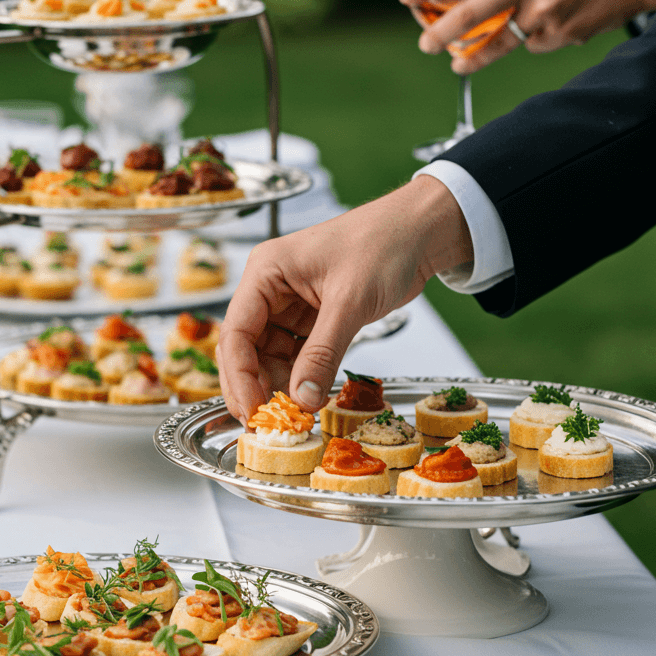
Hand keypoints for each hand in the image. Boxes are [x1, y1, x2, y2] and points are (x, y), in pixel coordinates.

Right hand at [217, 176, 470, 423]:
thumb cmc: (383, 244)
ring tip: (292, 415)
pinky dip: (301, 377)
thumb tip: (301, 399)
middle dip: (253, 385)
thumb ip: (323, 353)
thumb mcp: (349, 302)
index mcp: (266, 271)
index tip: (252, 409)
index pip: (236, 330)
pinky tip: (309, 397)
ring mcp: (291, 304)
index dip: (239, 375)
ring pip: (270, 355)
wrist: (419, 232)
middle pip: (246, 347)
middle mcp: (271, 288)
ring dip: (279, 385)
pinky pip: (297, 354)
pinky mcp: (313, 317)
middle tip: (265, 423)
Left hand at [398, 0, 655, 74]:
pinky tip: (550, 26)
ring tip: (457, 63)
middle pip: (468, 13)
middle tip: (424, 44)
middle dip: (439, 33)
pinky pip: (531, 44)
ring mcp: (541, 10)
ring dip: (471, 57)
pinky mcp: (557, 34)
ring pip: (495, 42)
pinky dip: (532, 40)